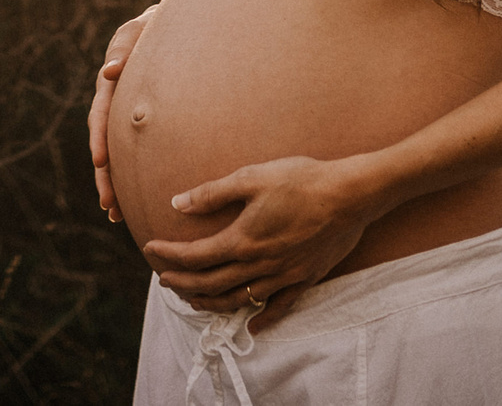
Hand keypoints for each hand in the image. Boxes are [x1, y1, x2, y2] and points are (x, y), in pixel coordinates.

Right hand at [88, 8, 155, 223]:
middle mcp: (114, 105)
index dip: (99, 139)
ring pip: (117, 156)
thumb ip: (124, 48)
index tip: (100, 162)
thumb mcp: (138, 31)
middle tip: (108, 203)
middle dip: (105, 176)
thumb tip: (108, 72)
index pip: (101, 116)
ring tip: (115, 213)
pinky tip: (130, 204)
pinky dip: (130, 178)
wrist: (175, 30)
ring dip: (114, 184)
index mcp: (110, 85)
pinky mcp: (140, 126)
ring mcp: (126, 118)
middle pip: (105, 145)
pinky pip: (133, 154)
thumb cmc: (154, 27)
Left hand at [141, 156, 379, 331]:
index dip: (168, 255)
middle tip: (163, 279)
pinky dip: (262, 318)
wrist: (351, 194)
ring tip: (194, 299)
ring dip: (211, 303)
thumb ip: (213, 193)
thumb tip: (177, 203)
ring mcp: (283, 276)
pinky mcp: (305, 278)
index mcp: (243, 240)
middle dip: (182, 284)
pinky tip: (252, 324)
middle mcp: (259, 265)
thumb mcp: (252, 176)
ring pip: (238, 300)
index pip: (195, 256)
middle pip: (210, 284)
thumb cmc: (301, 179)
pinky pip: (280, 307)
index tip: (150, 249)